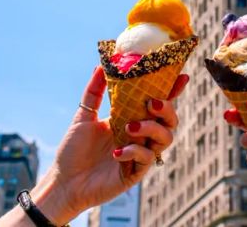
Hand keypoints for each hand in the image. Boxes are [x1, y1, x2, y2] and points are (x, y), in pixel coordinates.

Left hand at [29, 66, 188, 224]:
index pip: (158, 103)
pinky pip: (147, 158)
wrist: (64, 181)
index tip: (183, 76)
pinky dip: (134, 151)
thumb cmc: (74, 150)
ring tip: (130, 127)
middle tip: (151, 103)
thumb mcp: (84, 116)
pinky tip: (116, 152)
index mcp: (132, 119)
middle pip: (170, 120)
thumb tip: (101, 65)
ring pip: (165, 138)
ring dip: (151, 128)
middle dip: (167, 109)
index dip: (173, 90)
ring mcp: (140, 154)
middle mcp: (141, 136)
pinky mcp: (135, 172)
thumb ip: (94, 91)